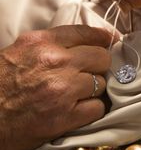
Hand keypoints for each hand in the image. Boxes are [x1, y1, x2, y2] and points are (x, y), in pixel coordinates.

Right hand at [0, 25, 113, 149]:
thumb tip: (79, 44)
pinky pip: (98, 108)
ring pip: (101, 83)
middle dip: (99, 66)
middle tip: (90, 74)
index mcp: (41, 43)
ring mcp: (62, 89)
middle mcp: (55, 62)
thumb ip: (49, 45)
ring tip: (77, 96)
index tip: (111, 40)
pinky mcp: (66, 116)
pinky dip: (92, 110)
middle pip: (101, 57)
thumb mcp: (19, 52)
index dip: (103, 36)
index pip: (84, 32)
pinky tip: (79, 111)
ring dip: (93, 90)